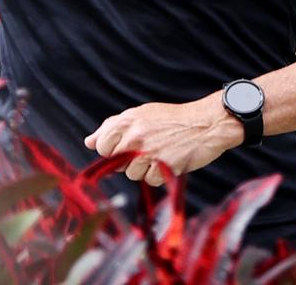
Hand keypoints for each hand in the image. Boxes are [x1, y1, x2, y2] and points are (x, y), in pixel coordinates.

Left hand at [84, 95, 242, 186]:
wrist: (206, 124)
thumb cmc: (172, 119)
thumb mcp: (141, 114)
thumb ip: (113, 126)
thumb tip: (89, 141)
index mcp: (128, 120)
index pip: (101, 146)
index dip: (110, 150)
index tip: (123, 148)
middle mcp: (136, 136)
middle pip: (115, 162)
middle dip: (126, 160)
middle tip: (144, 150)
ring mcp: (149, 152)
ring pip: (132, 174)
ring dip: (143, 169)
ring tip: (159, 154)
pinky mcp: (163, 167)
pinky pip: (150, 181)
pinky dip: (158, 175)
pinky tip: (168, 161)